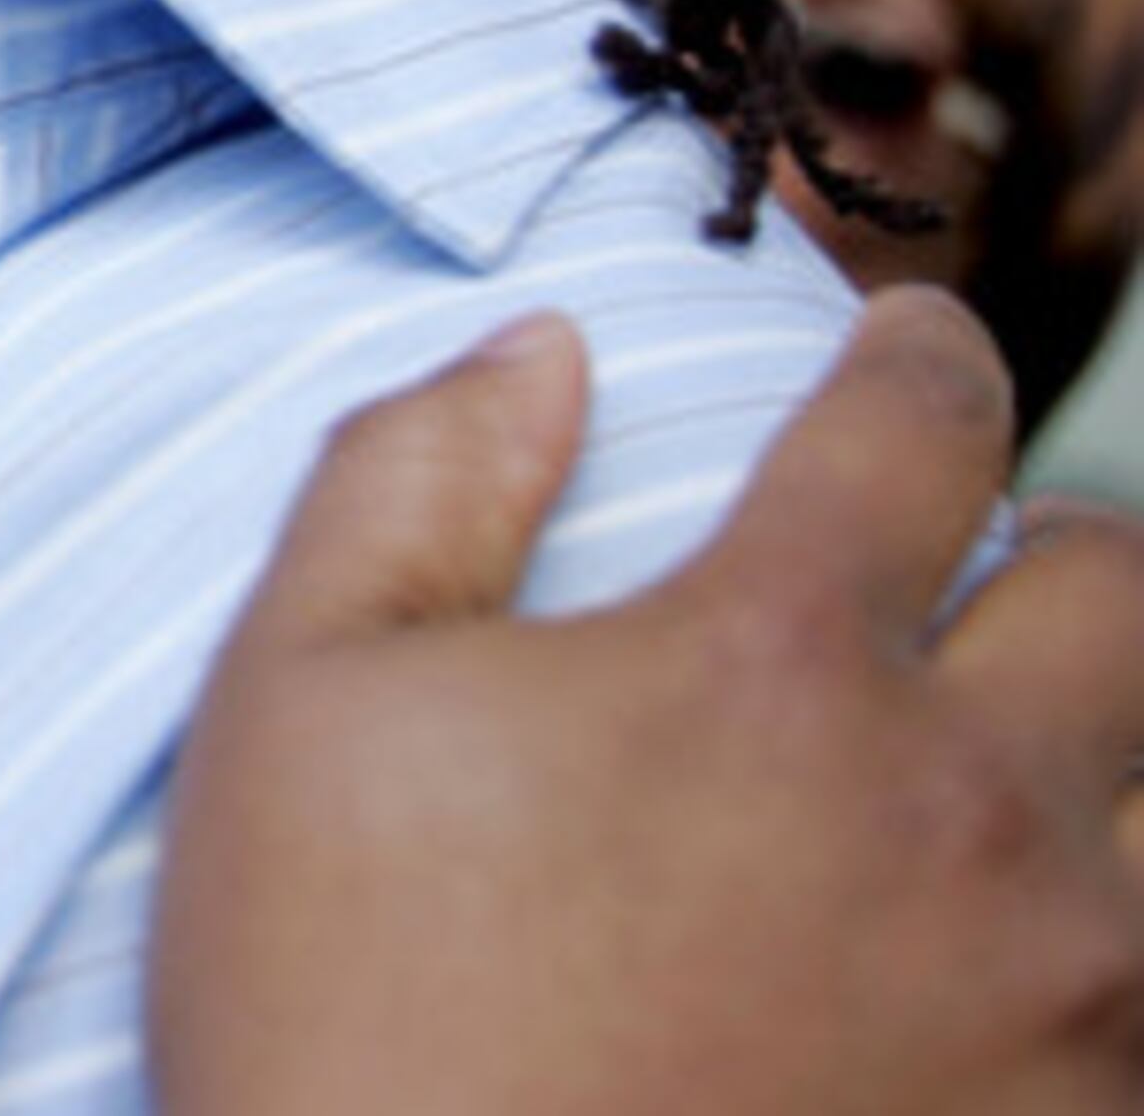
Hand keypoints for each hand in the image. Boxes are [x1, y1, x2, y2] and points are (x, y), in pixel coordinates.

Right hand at [153, 290, 1143, 1115]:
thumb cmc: (347, 1014)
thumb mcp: (296, 705)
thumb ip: (415, 481)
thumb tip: (544, 349)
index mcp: (771, 660)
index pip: (919, 419)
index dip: (921, 347)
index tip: (910, 342)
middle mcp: (965, 809)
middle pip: (1122, 593)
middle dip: (1059, 546)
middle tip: (988, 567)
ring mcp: (1061, 999)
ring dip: (1100, 757)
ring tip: (1007, 773)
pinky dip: (1093, 955)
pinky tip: (992, 966)